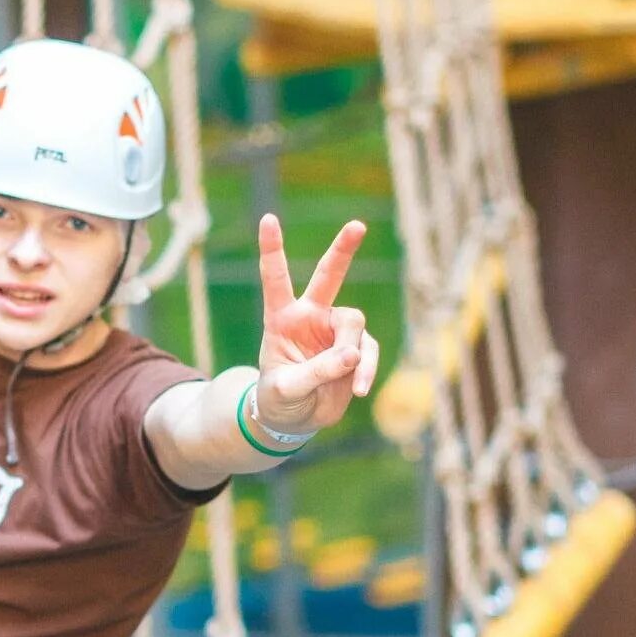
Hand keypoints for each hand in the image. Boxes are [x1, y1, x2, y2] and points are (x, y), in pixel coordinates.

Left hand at [252, 213, 377, 437]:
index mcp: (281, 317)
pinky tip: (359, 389)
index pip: (275, 278)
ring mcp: (334, 331)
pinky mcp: (356, 349)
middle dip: (344, 249)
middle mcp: (310, 316)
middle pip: (329, 276)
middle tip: (357, 225)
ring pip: (353, 325)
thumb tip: (352, 354)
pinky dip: (366, 370)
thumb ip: (316, 371)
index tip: (268, 218)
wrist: (295, 418)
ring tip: (352, 381)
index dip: (272, 248)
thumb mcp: (286, 387)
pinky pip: (368, 352)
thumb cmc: (279, 397)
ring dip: (353, 352)